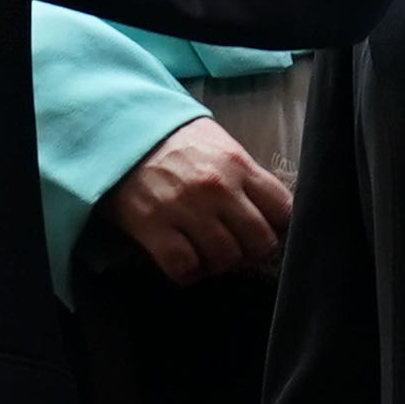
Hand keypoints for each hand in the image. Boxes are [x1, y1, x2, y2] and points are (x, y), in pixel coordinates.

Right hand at [103, 120, 292, 283]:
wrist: (120, 131)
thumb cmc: (174, 138)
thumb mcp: (219, 143)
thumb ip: (245, 175)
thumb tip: (268, 209)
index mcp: (239, 164)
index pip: (283, 210)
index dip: (278, 226)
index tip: (266, 229)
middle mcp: (218, 188)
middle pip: (259, 241)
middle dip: (251, 249)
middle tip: (236, 245)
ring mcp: (187, 209)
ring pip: (225, 259)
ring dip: (219, 262)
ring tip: (207, 251)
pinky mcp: (154, 228)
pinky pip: (186, 269)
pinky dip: (189, 272)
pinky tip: (184, 259)